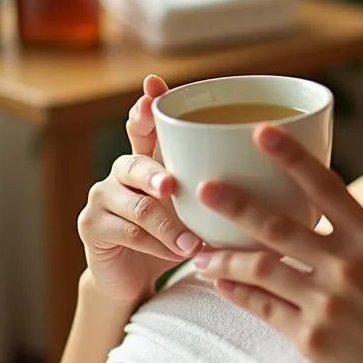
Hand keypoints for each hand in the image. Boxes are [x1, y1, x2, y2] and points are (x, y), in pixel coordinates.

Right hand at [77, 74, 202, 303]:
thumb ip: (217, 182)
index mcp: (149, 156)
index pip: (144, 125)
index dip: (147, 107)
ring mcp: (102, 196)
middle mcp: (122, 170)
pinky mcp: (91, 226)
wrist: (137, 278)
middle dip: (155, 174)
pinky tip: (180, 255)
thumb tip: (270, 165)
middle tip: (171, 186)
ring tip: (193, 243)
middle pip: (136, 164)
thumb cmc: (177, 231)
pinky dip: (159, 246)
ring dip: (170, 226)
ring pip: (139, 206)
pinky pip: (130, 233)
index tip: (153, 84)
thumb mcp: (198, 203)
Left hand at [191, 125, 362, 362]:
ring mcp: (327, 300)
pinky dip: (237, 293)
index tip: (263, 132)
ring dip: (225, 255)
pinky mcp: (311, 337)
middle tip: (204, 186)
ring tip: (196, 248)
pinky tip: (218, 284)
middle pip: (280, 223)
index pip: (328, 187)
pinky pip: (263, 307)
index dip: (293, 157)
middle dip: (236, 202)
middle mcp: (349, 264)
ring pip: (262, 266)